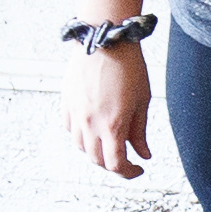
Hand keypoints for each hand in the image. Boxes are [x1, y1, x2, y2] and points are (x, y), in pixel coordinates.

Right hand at [65, 41, 149, 179]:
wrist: (106, 38)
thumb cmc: (128, 66)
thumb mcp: (142, 101)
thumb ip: (140, 131)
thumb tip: (144, 154)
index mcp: (113, 125)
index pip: (116, 165)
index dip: (128, 173)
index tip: (138, 169)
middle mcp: (90, 123)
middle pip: (97, 160)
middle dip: (113, 164)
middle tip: (126, 158)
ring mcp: (76, 113)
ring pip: (81, 146)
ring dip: (96, 151)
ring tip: (109, 142)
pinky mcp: (67, 102)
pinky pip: (70, 129)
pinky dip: (81, 135)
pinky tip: (92, 127)